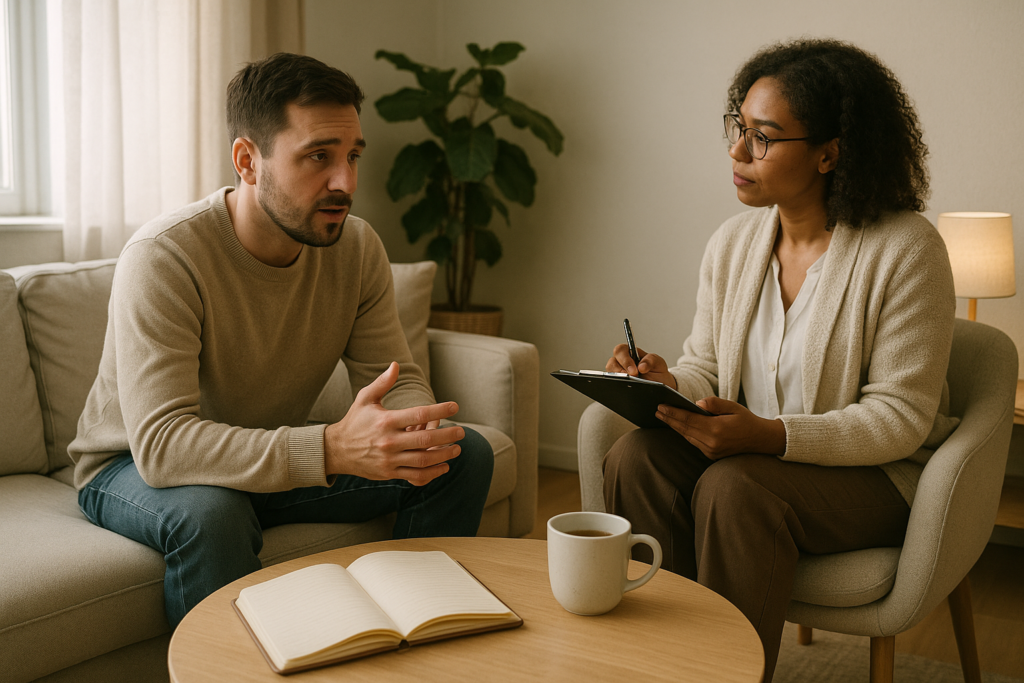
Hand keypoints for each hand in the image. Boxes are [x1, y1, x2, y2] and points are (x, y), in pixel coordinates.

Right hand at [324, 362, 463, 485]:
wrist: (336, 450)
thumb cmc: (355, 421)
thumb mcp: (365, 399)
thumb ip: (383, 383)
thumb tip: (396, 364)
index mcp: (386, 421)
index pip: (418, 414)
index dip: (439, 410)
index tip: (455, 406)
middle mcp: (388, 441)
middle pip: (424, 439)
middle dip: (447, 435)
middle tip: (461, 431)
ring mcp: (389, 459)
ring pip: (422, 459)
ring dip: (444, 455)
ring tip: (457, 449)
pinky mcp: (389, 473)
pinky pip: (415, 476)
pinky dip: (432, 473)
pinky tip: (444, 466)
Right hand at [606, 344, 677, 388]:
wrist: (661, 390)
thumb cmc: (658, 374)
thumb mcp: (658, 364)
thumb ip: (651, 360)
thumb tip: (641, 366)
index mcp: (631, 354)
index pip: (621, 350)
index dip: (625, 359)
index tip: (634, 370)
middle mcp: (622, 364)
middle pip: (612, 362)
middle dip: (620, 371)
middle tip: (632, 378)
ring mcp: (619, 375)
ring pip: (610, 375)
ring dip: (618, 380)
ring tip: (630, 385)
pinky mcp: (618, 386)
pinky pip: (613, 386)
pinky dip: (618, 387)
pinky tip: (627, 390)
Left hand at [656, 396, 786, 459]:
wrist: (760, 440)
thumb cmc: (746, 420)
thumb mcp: (733, 406)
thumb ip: (714, 403)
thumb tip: (697, 403)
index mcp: (716, 429)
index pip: (688, 420)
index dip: (673, 413)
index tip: (661, 406)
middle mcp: (711, 442)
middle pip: (684, 429)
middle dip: (669, 419)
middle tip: (657, 410)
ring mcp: (711, 450)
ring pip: (687, 437)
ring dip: (674, 426)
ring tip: (663, 416)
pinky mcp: (711, 454)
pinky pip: (693, 442)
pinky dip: (684, 433)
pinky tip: (677, 425)